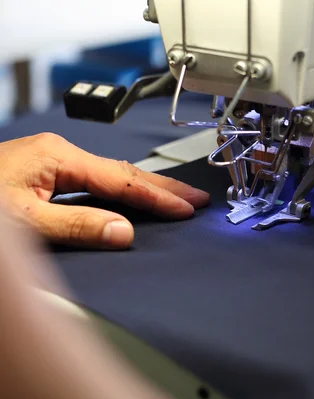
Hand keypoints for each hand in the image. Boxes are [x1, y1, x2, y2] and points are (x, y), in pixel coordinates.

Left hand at [0, 133, 208, 248]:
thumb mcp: (22, 222)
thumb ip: (76, 226)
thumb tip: (123, 232)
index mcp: (58, 157)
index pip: (123, 180)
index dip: (158, 198)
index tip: (186, 209)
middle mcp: (58, 155)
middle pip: (125, 172)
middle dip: (163, 188)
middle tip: (196, 199)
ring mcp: (52, 163)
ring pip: (112, 176)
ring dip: (146, 190)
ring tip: (176, 199)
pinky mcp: (46, 175)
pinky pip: (97, 183)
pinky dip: (123, 193)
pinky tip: (134, 201)